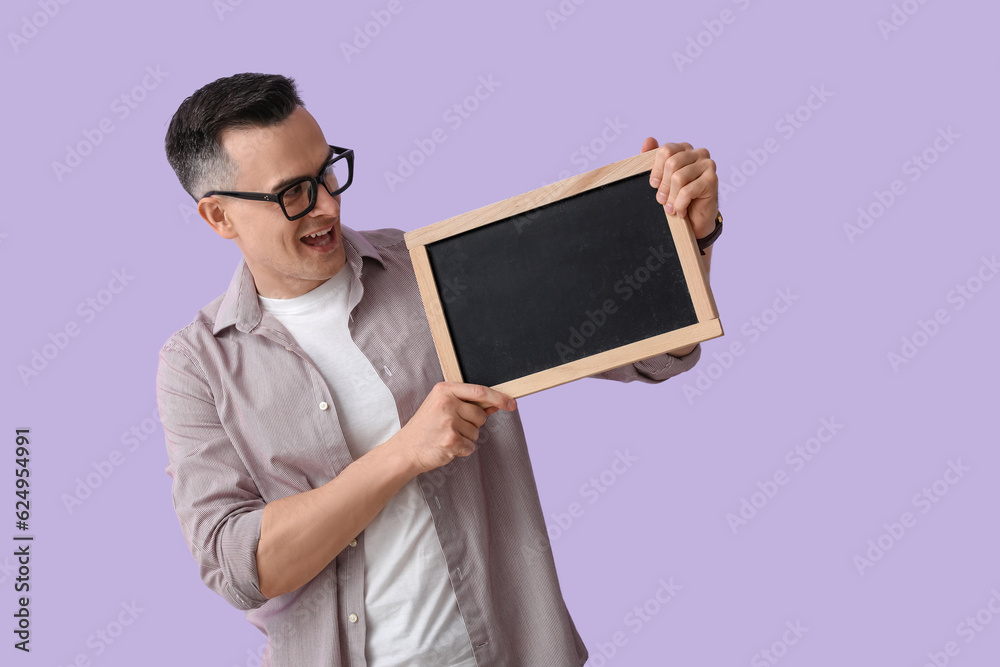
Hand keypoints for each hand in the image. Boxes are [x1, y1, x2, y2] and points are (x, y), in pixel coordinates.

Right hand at [389, 381, 515, 474]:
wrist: (405, 450)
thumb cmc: (425, 427)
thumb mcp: (441, 406)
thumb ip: (466, 403)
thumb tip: (495, 405)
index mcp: (444, 390)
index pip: (479, 391)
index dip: (499, 398)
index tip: (511, 404)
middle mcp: (447, 404)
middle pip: (480, 415)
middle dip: (473, 425)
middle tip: (451, 427)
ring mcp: (449, 423)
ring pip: (476, 432)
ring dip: (466, 438)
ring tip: (446, 436)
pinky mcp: (451, 441)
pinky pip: (471, 446)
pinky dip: (462, 450)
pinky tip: (446, 446)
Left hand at [642, 138, 718, 239]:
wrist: (695, 220)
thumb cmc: (678, 197)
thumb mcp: (662, 178)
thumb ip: (653, 159)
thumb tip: (649, 140)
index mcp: (684, 149)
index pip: (665, 150)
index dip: (656, 170)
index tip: (654, 185)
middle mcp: (699, 153)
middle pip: (672, 163)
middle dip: (663, 186)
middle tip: (662, 200)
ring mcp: (708, 165)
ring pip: (678, 178)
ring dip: (671, 198)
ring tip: (671, 208)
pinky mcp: (712, 180)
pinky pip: (687, 191)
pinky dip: (680, 204)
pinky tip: (681, 211)